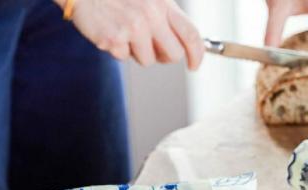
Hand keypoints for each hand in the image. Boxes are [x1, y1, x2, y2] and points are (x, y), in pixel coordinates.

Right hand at [54, 0, 203, 68]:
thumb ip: (166, 18)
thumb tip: (182, 46)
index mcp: (163, 3)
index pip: (191, 34)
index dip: (197, 54)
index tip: (194, 65)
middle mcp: (151, 14)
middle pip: (173, 55)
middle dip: (164, 57)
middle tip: (151, 47)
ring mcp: (133, 27)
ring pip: (148, 61)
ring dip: (137, 52)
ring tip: (124, 31)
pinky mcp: (115, 37)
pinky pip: (124, 58)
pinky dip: (117, 49)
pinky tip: (110, 30)